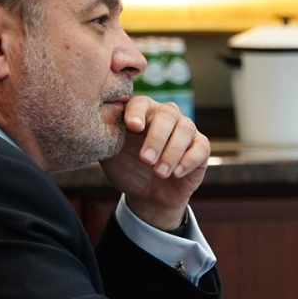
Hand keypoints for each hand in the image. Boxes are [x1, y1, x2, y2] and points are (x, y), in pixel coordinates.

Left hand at [101, 95, 210, 229]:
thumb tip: (96, 121)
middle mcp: (165, 116)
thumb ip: (106, 137)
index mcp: (142, 112)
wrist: (147, 195)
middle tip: (146, 160)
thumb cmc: (128, 168)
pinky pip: (201, 147)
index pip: (141, 103)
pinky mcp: (200, 147)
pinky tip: (176, 174)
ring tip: (159, 173)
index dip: (137, 113)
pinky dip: (189, 160)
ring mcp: (185, 130)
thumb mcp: (111, 154)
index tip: (132, 127)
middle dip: (156, 137)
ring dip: (172, 152)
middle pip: (167, 114)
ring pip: (185, 129)